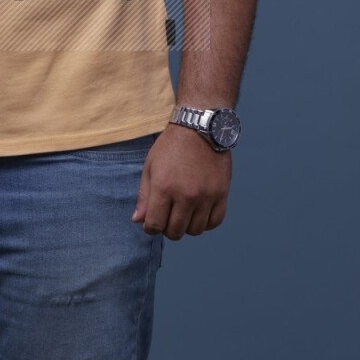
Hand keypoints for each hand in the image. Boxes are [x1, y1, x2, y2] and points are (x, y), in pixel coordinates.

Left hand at [131, 123, 231, 239]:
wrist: (199, 128)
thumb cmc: (171, 146)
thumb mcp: (150, 167)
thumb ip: (144, 196)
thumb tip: (138, 221)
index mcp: (163, 188)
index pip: (155, 226)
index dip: (150, 228)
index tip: (151, 222)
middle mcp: (186, 196)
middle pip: (175, 232)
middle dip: (167, 228)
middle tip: (167, 216)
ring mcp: (206, 196)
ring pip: (195, 230)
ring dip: (187, 226)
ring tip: (183, 212)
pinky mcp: (222, 194)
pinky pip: (215, 222)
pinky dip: (206, 222)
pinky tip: (199, 212)